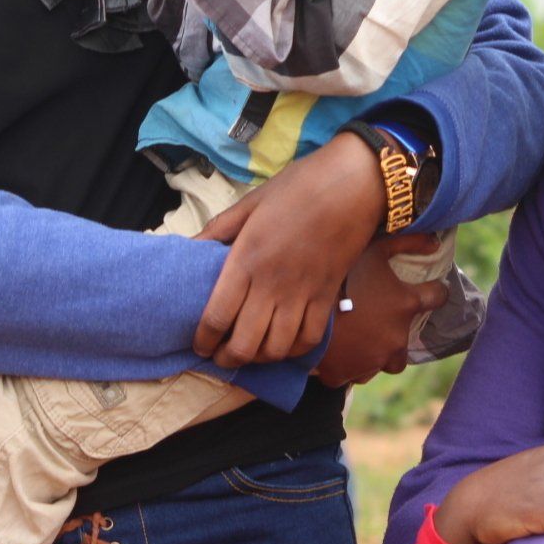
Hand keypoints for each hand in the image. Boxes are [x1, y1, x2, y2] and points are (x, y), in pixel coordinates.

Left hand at [192, 131, 387, 366]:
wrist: (354, 185)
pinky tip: (284, 343)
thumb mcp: (251, 202)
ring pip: (276, 349)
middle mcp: (272, 284)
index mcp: (247, 259)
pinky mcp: (327, 297)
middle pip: (244, 344)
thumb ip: (218, 229)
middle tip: (221, 356)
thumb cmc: (298, 188)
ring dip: (259, 358)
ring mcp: (302, 294)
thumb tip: (188, 245)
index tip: (200, 344)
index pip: (217, 316)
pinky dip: (294, 350)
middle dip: (227, 359)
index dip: (203, 339)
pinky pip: (309, 339)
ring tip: (251, 352)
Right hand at [313, 232, 447, 386]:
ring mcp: (373, 360)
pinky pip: (355, 374)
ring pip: (383, 362)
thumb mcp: (375, 248)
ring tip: (356, 336)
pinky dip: (349, 365)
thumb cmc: (341, 273)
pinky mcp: (348, 374)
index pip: (437, 297)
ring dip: (375, 352)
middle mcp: (396, 338)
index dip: (434, 291)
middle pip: (407, 343)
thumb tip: (435, 243)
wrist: (300, 307)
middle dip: (397, 334)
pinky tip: (337, 350)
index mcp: (406, 304)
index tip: (429, 290)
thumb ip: (408, 242)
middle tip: (378, 320)